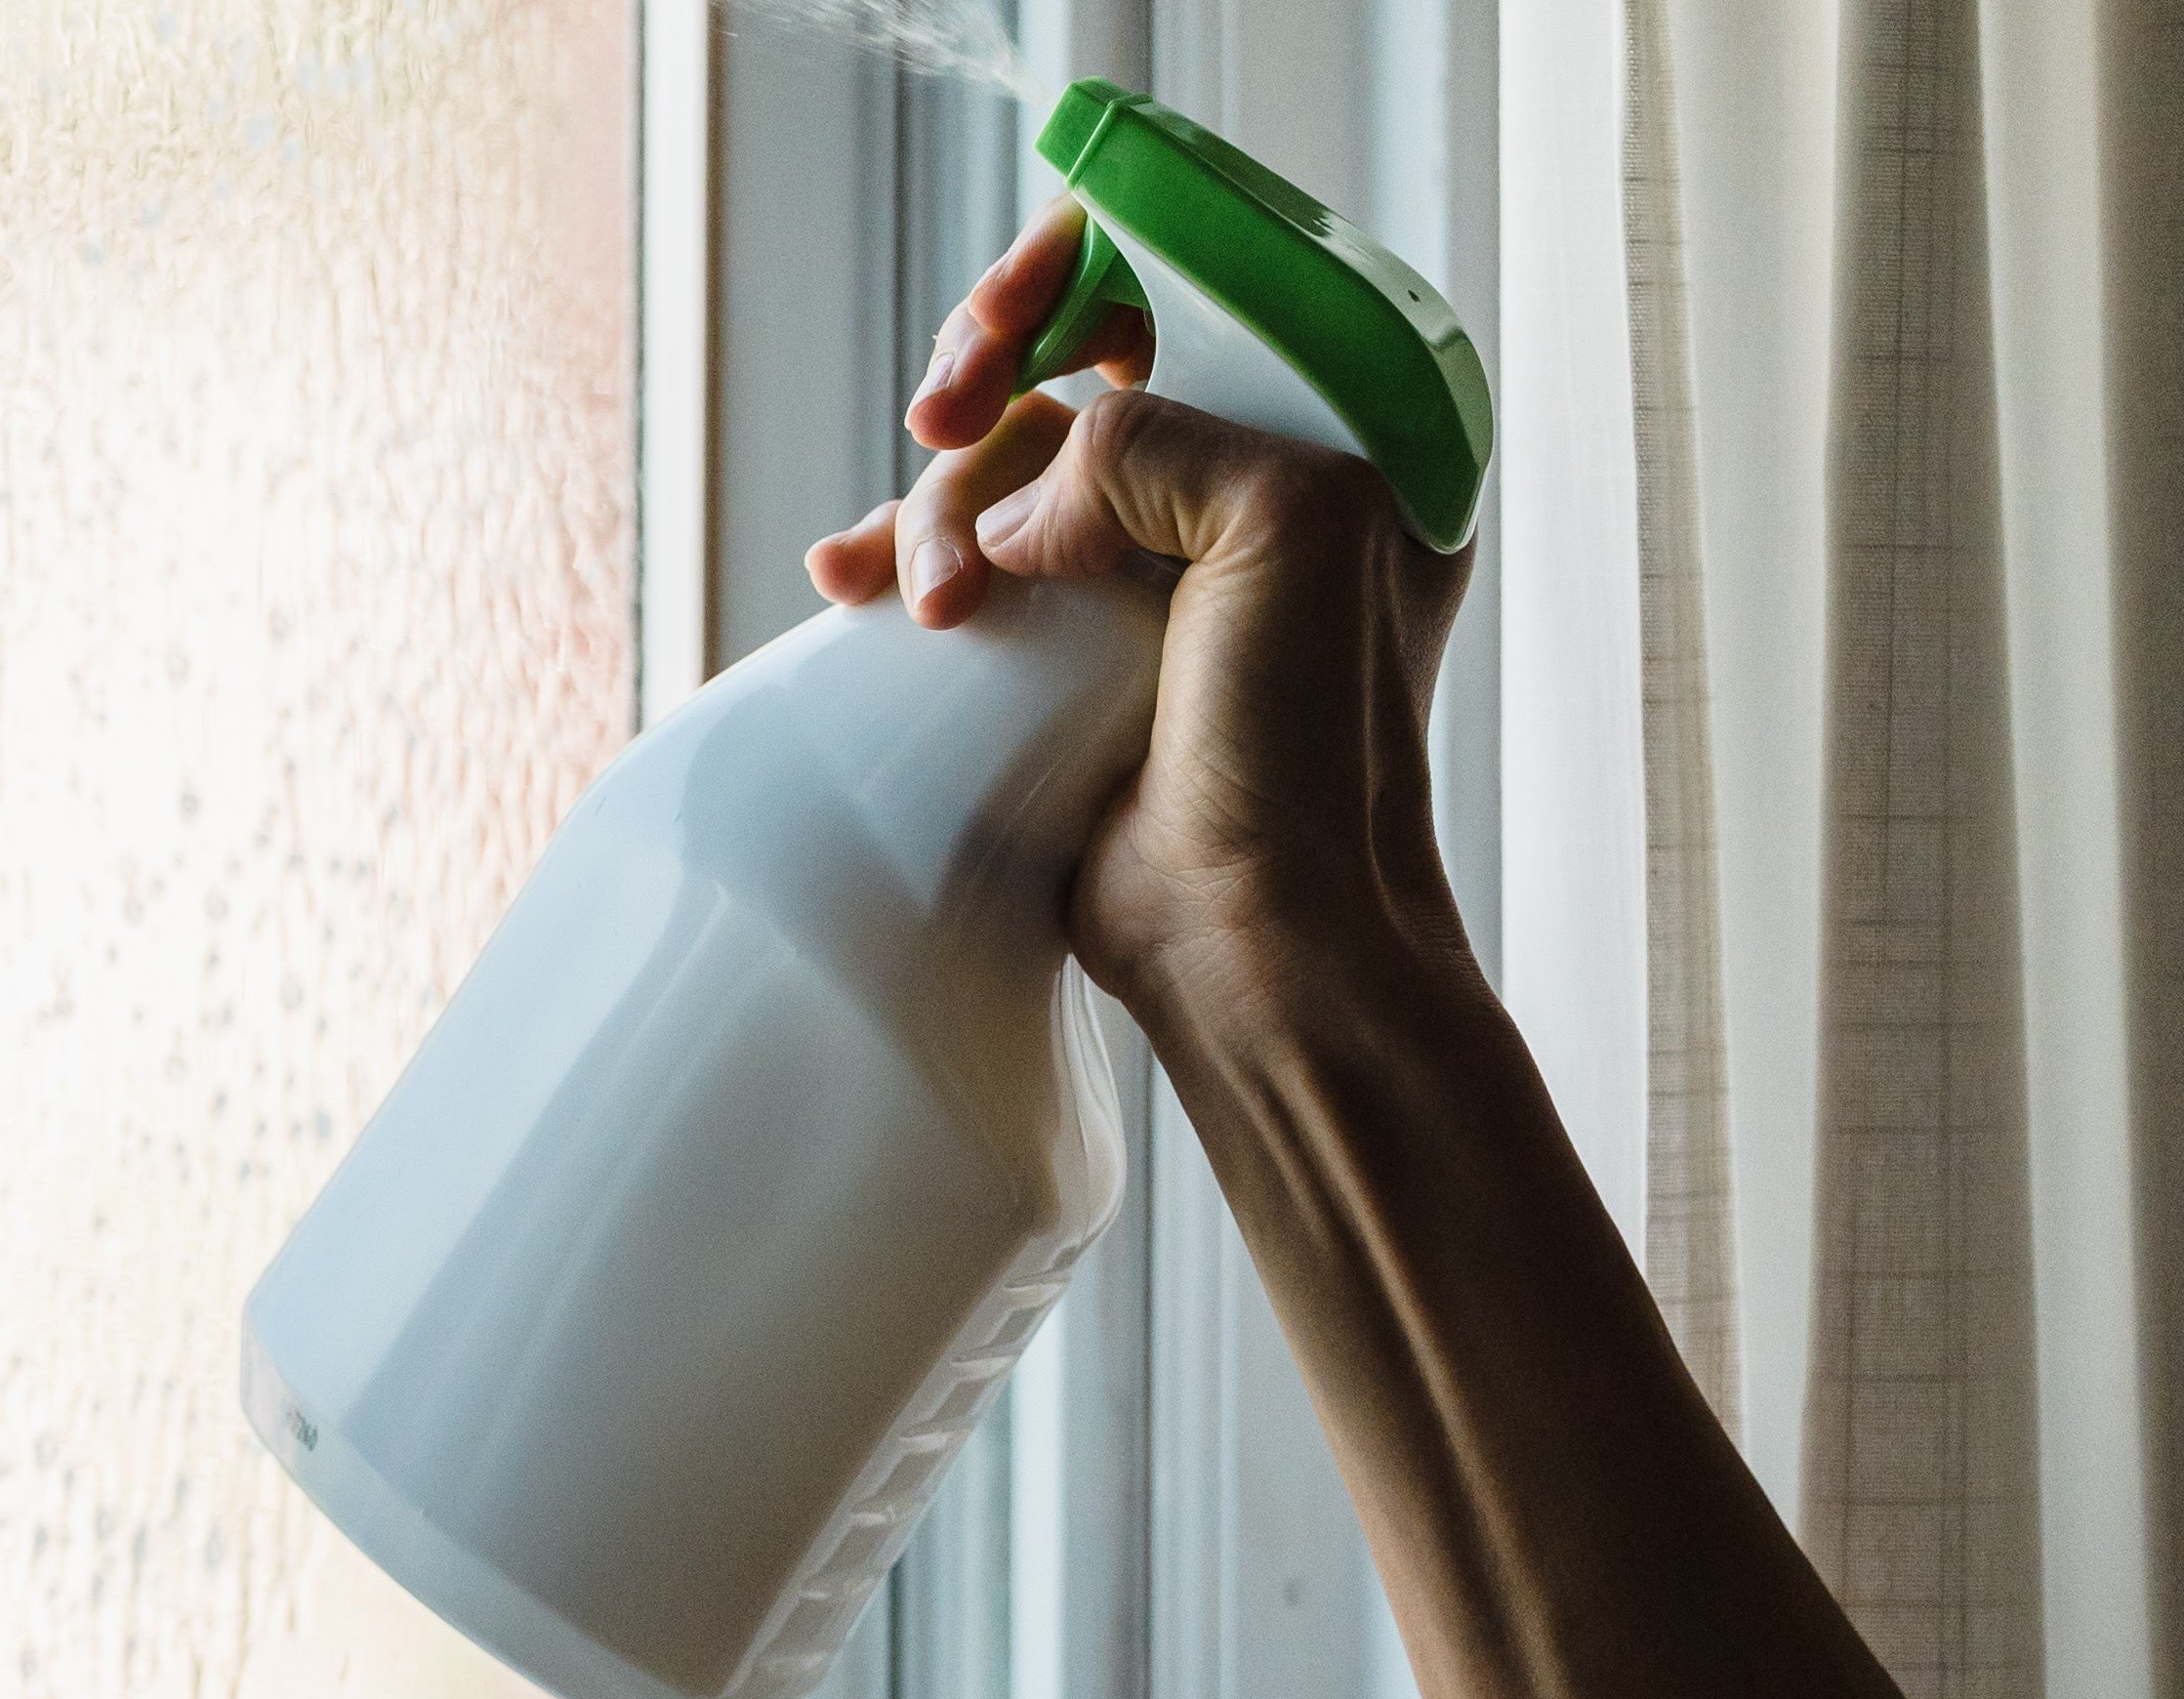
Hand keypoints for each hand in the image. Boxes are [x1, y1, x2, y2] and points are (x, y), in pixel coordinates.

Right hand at [805, 202, 1480, 1035]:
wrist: (1253, 931)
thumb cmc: (1312, 748)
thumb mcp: (1288, 523)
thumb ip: (1156, 436)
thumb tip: (1027, 497)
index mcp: (1332, 440)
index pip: (1191, 287)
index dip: (1079, 282)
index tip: (1003, 331)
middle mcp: (1241, 494)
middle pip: (1074, 366)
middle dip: (987, 382)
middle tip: (938, 420)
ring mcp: (1148, 577)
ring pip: (1004, 470)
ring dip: (938, 507)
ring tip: (930, 598)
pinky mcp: (1068, 655)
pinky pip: (968, 564)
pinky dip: (903, 559)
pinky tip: (851, 581)